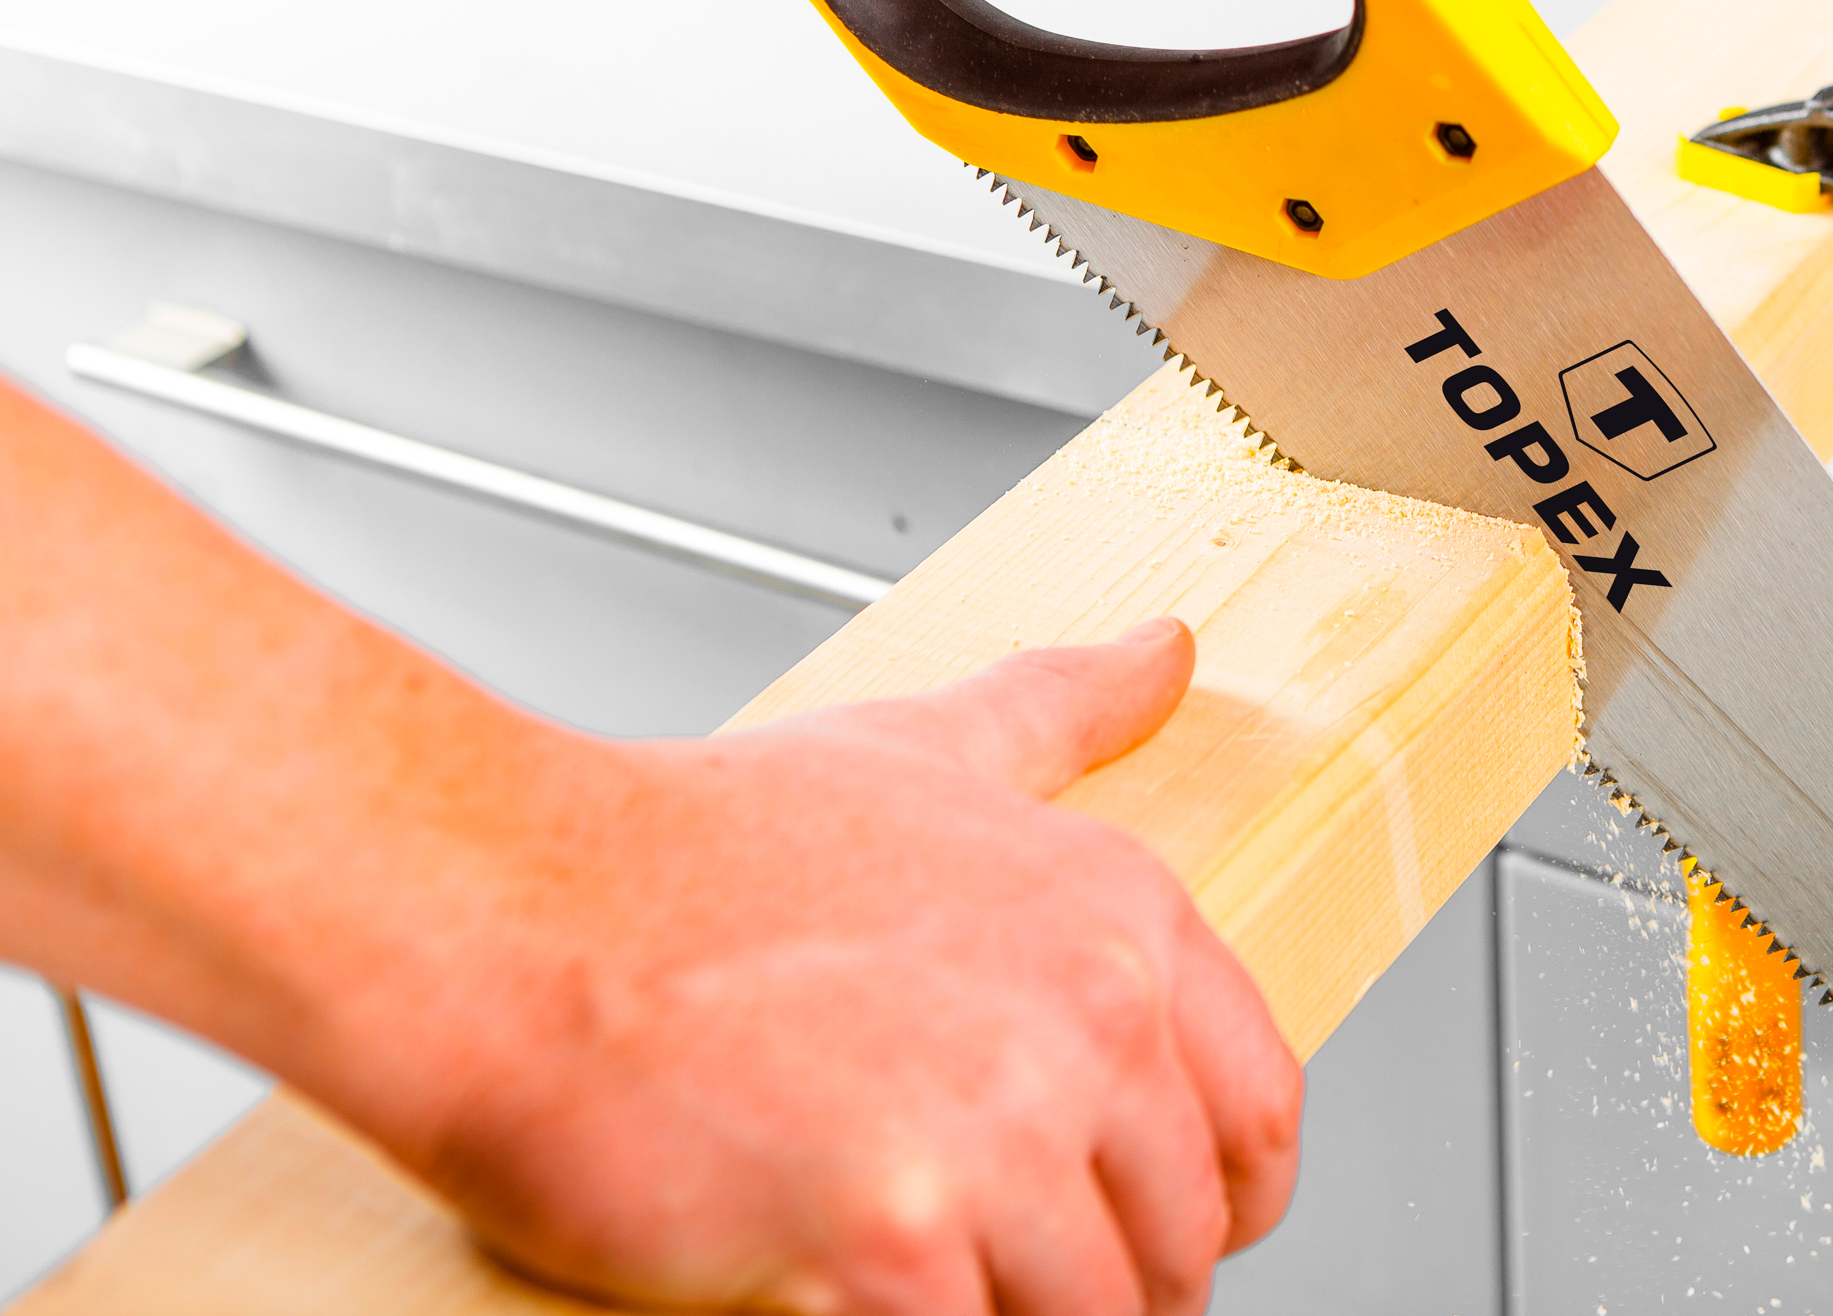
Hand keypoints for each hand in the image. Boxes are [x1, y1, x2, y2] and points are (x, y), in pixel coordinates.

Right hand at [375, 620, 1301, 1315]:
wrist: (504, 912)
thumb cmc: (687, 847)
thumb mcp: (918, 747)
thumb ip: (1062, 712)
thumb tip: (1168, 649)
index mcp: (1119, 916)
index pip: (1261, 1115)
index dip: (1219, 1195)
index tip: (1159, 1224)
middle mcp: (1090, 1018)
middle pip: (1179, 1240)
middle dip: (1108, 1281)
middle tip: (1002, 1267)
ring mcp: (998, 1137)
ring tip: (925, 1289)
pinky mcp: (894, 1246)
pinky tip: (854, 1304)